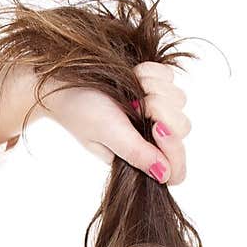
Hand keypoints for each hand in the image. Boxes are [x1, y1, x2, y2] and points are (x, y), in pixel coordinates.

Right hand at [19, 59, 190, 185]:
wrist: (65, 79)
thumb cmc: (80, 110)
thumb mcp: (107, 133)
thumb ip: (136, 152)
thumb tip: (163, 174)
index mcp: (139, 157)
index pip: (175, 170)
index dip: (174, 151)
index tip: (157, 128)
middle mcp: (150, 137)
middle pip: (182, 129)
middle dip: (162, 110)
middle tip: (137, 104)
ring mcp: (154, 112)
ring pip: (179, 101)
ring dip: (156, 88)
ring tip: (130, 89)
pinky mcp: (154, 86)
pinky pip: (171, 79)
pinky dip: (154, 73)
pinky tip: (135, 74)